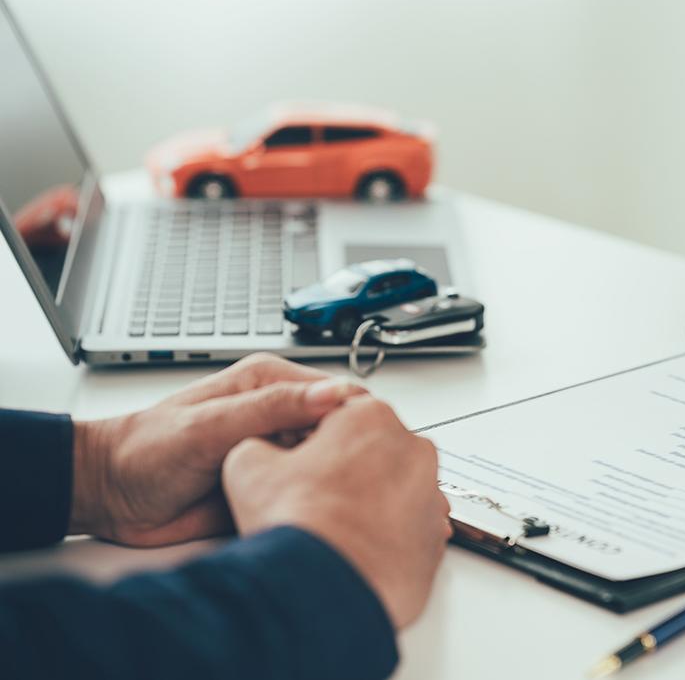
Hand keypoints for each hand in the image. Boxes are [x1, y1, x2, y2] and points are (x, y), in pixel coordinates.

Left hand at [71, 353, 366, 545]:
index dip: (355, 420)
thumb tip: (331, 394)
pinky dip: (310, 505)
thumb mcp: (211, 424)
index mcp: (270, 383)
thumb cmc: (145, 450)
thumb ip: (272, 408)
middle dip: (347, 455)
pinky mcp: (270, 486)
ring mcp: (276, 451)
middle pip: (339, 432)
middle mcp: (278, 415)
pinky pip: (304, 495)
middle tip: (345, 480)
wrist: (110, 496)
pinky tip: (308, 512)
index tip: (362, 447)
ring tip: (324, 499)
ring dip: (330, 483)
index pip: (337, 394)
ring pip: (326, 466)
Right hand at [222, 395, 450, 629]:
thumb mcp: (248, 465)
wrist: (327, 590)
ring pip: (395, 490)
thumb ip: (261, 443)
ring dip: (370, 503)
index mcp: (371, 416)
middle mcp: (413, 449)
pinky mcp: (436, 536)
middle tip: (313, 499)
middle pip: (373, 451)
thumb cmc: (299, 525)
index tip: (297, 465)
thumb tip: (264, 449)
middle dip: (348, 471)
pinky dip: (387, 536)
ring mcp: (431, 494)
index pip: (340, 417)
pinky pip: (408, 529)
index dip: (312, 443)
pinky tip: (356, 548)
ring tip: (334, 527)